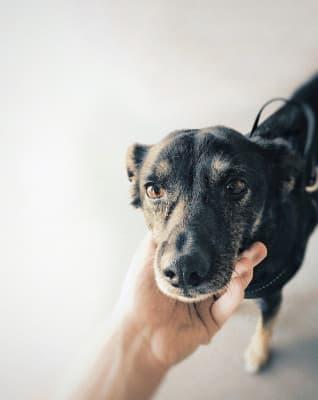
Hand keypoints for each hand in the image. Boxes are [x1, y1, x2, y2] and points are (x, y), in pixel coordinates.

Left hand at [114, 234, 266, 368]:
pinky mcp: (212, 321)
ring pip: (233, 286)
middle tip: (258, 247)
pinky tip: (238, 282)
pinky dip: (235, 294)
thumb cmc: (138, 293)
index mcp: (187, 270)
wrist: (135, 331)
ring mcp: (207, 303)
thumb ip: (161, 238)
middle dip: (245, 258)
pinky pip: (228, 306)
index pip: (212, 254)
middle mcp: (199, 285)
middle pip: (228, 269)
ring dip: (244, 273)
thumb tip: (171, 213)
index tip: (237, 229)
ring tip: (247, 261)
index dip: (225, 243)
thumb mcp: (147, 257)